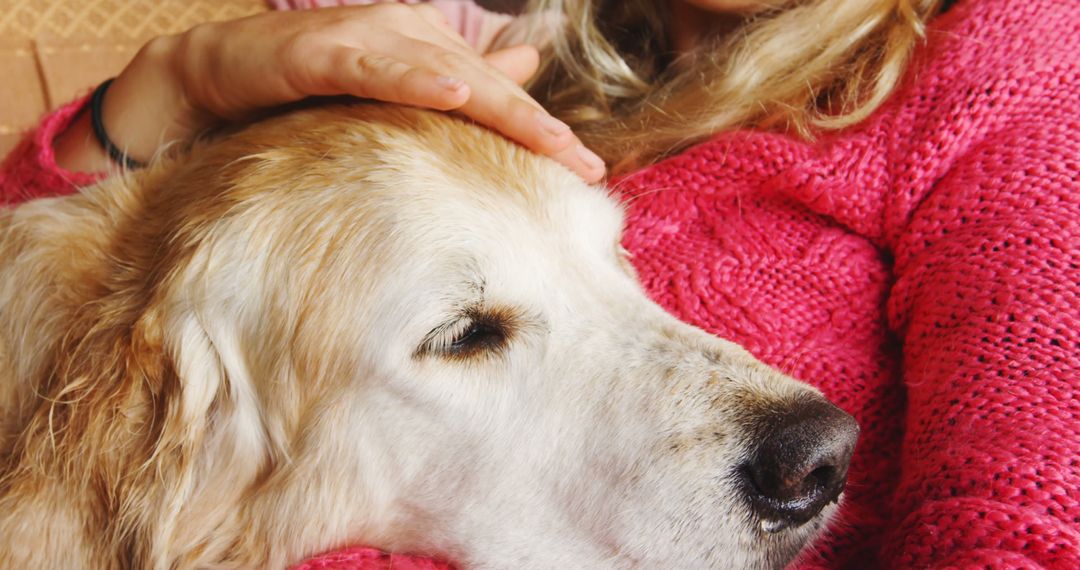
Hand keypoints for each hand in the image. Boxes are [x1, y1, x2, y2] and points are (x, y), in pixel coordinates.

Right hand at [56, 4, 604, 181]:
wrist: (212, 75)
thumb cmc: (302, 90)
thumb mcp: (388, 98)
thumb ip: (450, 85)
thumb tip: (518, 70)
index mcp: (425, 49)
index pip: (496, 94)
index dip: (542, 128)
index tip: (589, 170)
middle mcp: (405, 35)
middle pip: (485, 85)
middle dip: (537, 126)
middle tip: (584, 165)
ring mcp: (365, 38)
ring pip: (445, 74)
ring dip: (500, 105)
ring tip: (549, 137)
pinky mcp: (320, 50)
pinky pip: (376, 66)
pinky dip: (417, 78)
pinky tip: (458, 92)